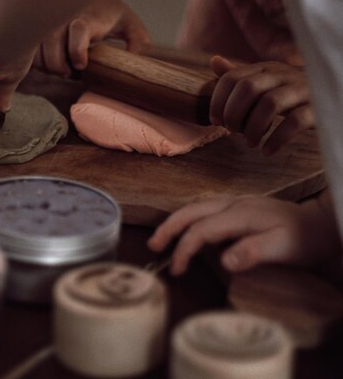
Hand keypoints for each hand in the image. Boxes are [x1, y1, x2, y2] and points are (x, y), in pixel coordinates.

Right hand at [32, 0, 148, 76]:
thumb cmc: (108, 12)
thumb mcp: (128, 23)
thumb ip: (138, 41)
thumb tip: (136, 61)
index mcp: (87, 18)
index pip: (78, 31)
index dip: (77, 50)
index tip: (82, 65)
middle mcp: (62, 19)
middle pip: (51, 48)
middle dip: (60, 67)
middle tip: (72, 73)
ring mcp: (47, 25)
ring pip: (38, 54)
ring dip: (49, 67)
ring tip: (64, 68)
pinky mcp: (36, 31)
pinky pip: (30, 54)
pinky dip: (40, 64)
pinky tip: (53, 63)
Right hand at [147, 195, 340, 275]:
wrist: (320, 224)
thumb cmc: (302, 239)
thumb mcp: (282, 248)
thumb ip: (252, 252)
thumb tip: (224, 260)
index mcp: (240, 214)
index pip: (201, 230)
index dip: (184, 249)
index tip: (176, 270)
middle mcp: (232, 204)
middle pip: (191, 211)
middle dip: (168, 228)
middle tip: (152, 246)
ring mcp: (235, 202)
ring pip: (195, 207)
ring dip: (175, 221)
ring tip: (161, 239)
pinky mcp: (238, 206)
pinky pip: (204, 209)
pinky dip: (188, 219)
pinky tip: (186, 230)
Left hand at [209, 56, 314, 154]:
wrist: (333, 94)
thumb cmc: (293, 92)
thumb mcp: (267, 80)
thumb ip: (241, 75)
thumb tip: (214, 61)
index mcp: (266, 67)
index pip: (232, 78)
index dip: (217, 101)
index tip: (216, 121)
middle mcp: (284, 74)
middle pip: (248, 89)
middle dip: (233, 114)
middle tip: (233, 131)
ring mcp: (303, 89)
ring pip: (270, 104)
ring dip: (253, 128)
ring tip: (250, 143)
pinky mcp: (318, 107)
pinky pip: (295, 121)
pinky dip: (276, 139)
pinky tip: (267, 150)